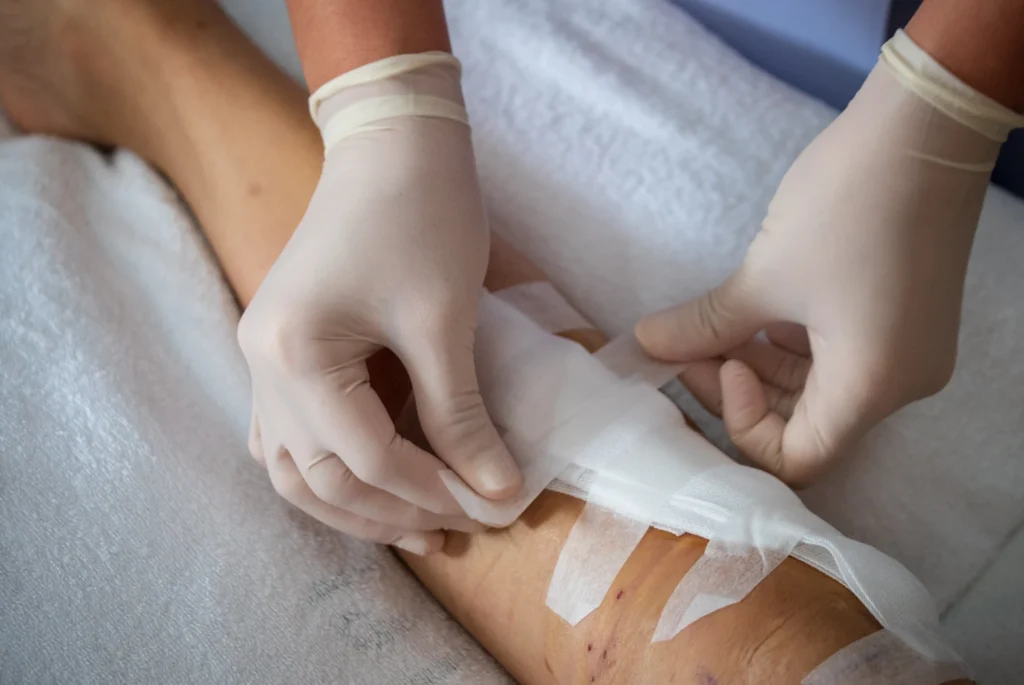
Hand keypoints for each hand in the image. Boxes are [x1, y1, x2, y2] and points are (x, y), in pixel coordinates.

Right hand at [238, 53, 520, 553]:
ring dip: (352, 504)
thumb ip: (460, 417)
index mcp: (294, 356)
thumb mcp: (445, 323)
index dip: (431, 492)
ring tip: (415, 526)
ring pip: (292, 466)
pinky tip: (369, 482)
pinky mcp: (281, 347)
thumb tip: (496, 492)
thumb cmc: (423, 217)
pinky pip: (288, 434)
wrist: (393, 141)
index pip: (365, 459)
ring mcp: (262, 358)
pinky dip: (327, 468)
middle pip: (319, 476)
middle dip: (391, 511)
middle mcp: (261, 366)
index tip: (488, 512)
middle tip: (456, 530)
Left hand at [636, 31, 1018, 486]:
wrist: (924, 128)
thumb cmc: (844, 206)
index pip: (798, 459)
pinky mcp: (905, 322)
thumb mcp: (763, 275)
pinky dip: (794, 346)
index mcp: (871, 387)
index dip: (741, 424)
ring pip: (820, 390)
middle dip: (741, 391)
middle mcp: (899, 384)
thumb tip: (646, 345)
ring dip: (763, 366)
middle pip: (807, 424)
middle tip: (692, 347)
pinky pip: (842, 357)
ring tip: (716, 326)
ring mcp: (907, 353)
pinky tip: (758, 313)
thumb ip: (703, 325)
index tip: (715, 361)